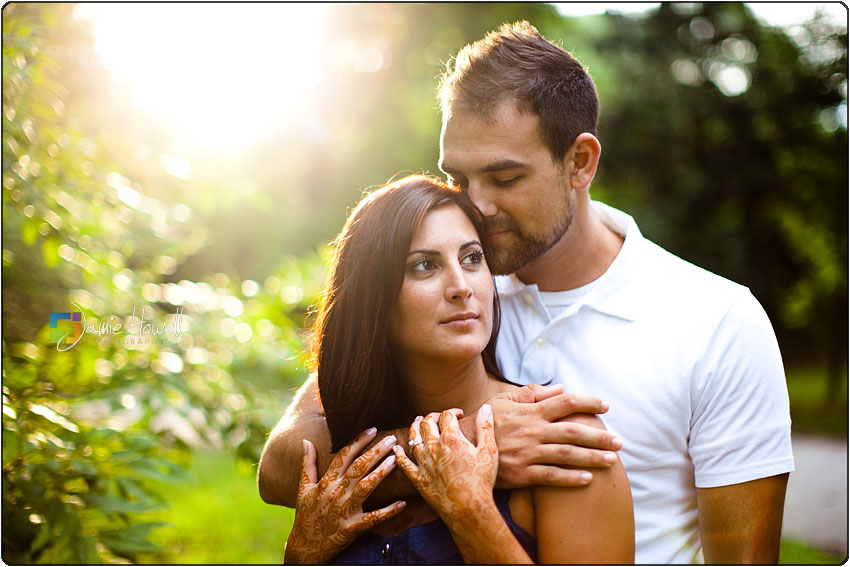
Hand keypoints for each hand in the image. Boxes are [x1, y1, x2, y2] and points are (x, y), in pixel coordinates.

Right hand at [284, 429, 405, 563]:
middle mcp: (336, 493)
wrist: (305, 547)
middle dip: (375, 451)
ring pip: (366, 487)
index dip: (358, 441)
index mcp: (326, 481)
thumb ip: (307, 464)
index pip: (344, 456)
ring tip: (395, 460)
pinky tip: (402, 503)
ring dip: (381, 473)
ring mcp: (345, 510)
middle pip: (358, 467)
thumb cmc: (306, 515)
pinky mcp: (353, 527)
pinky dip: (388, 511)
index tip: (373, 430)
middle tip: (390, 439)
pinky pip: (373, 518)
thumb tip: (306, 441)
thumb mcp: (303, 488)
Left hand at [393, 406, 497, 519]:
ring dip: (415, 427)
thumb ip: (485, 427)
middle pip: (427, 423)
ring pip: (413, 438)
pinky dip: (399, 453)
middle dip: (432, 416)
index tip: (459, 415)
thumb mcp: (489, 451)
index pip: (446, 415)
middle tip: (438, 417)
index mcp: (451, 439)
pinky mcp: (418, 478)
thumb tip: (485, 407)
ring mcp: (424, 463)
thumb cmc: (481, 480)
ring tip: (418, 421)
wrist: (468, 508)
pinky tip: (396, 448)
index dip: (453, 411)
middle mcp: (434, 447)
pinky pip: (403, 463)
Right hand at [488, 383, 622, 487]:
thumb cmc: (487, 421)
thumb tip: (560, 388)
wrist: (462, 448)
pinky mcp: (522, 473)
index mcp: (530, 411)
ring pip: (566, 455)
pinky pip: (551, 476)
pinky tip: (588, 479)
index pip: (565, 402)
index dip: (588, 402)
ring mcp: (528, 453)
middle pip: (573, 431)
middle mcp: (533, 431)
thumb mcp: (504, 400)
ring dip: (591, 457)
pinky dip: (570, 478)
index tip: (606, 405)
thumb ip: (532, 393)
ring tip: (612, 460)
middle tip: (620, 441)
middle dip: (599, 436)